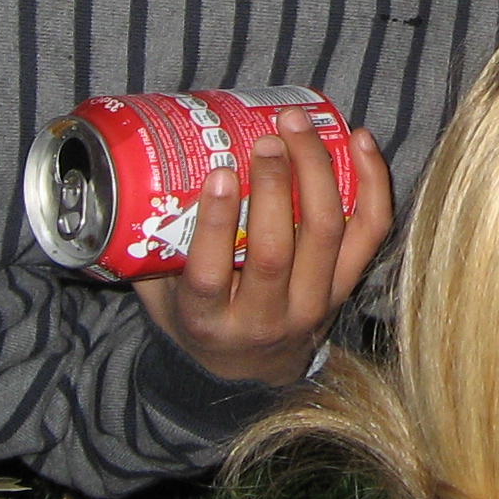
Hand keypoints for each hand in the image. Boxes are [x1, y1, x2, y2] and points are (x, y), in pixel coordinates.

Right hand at [135, 110, 393, 386]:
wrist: (251, 372)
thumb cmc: (201, 319)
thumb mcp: (161, 297)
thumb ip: (146, 248)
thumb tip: (126, 174)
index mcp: (209, 322)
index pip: (210, 276)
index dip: (213, 224)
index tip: (217, 173)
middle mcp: (265, 319)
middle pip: (275, 251)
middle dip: (273, 187)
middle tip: (267, 138)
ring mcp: (312, 304)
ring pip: (326, 234)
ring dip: (317, 172)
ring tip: (300, 126)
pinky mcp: (345, 287)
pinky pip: (369, 231)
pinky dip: (371, 183)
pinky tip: (358, 140)